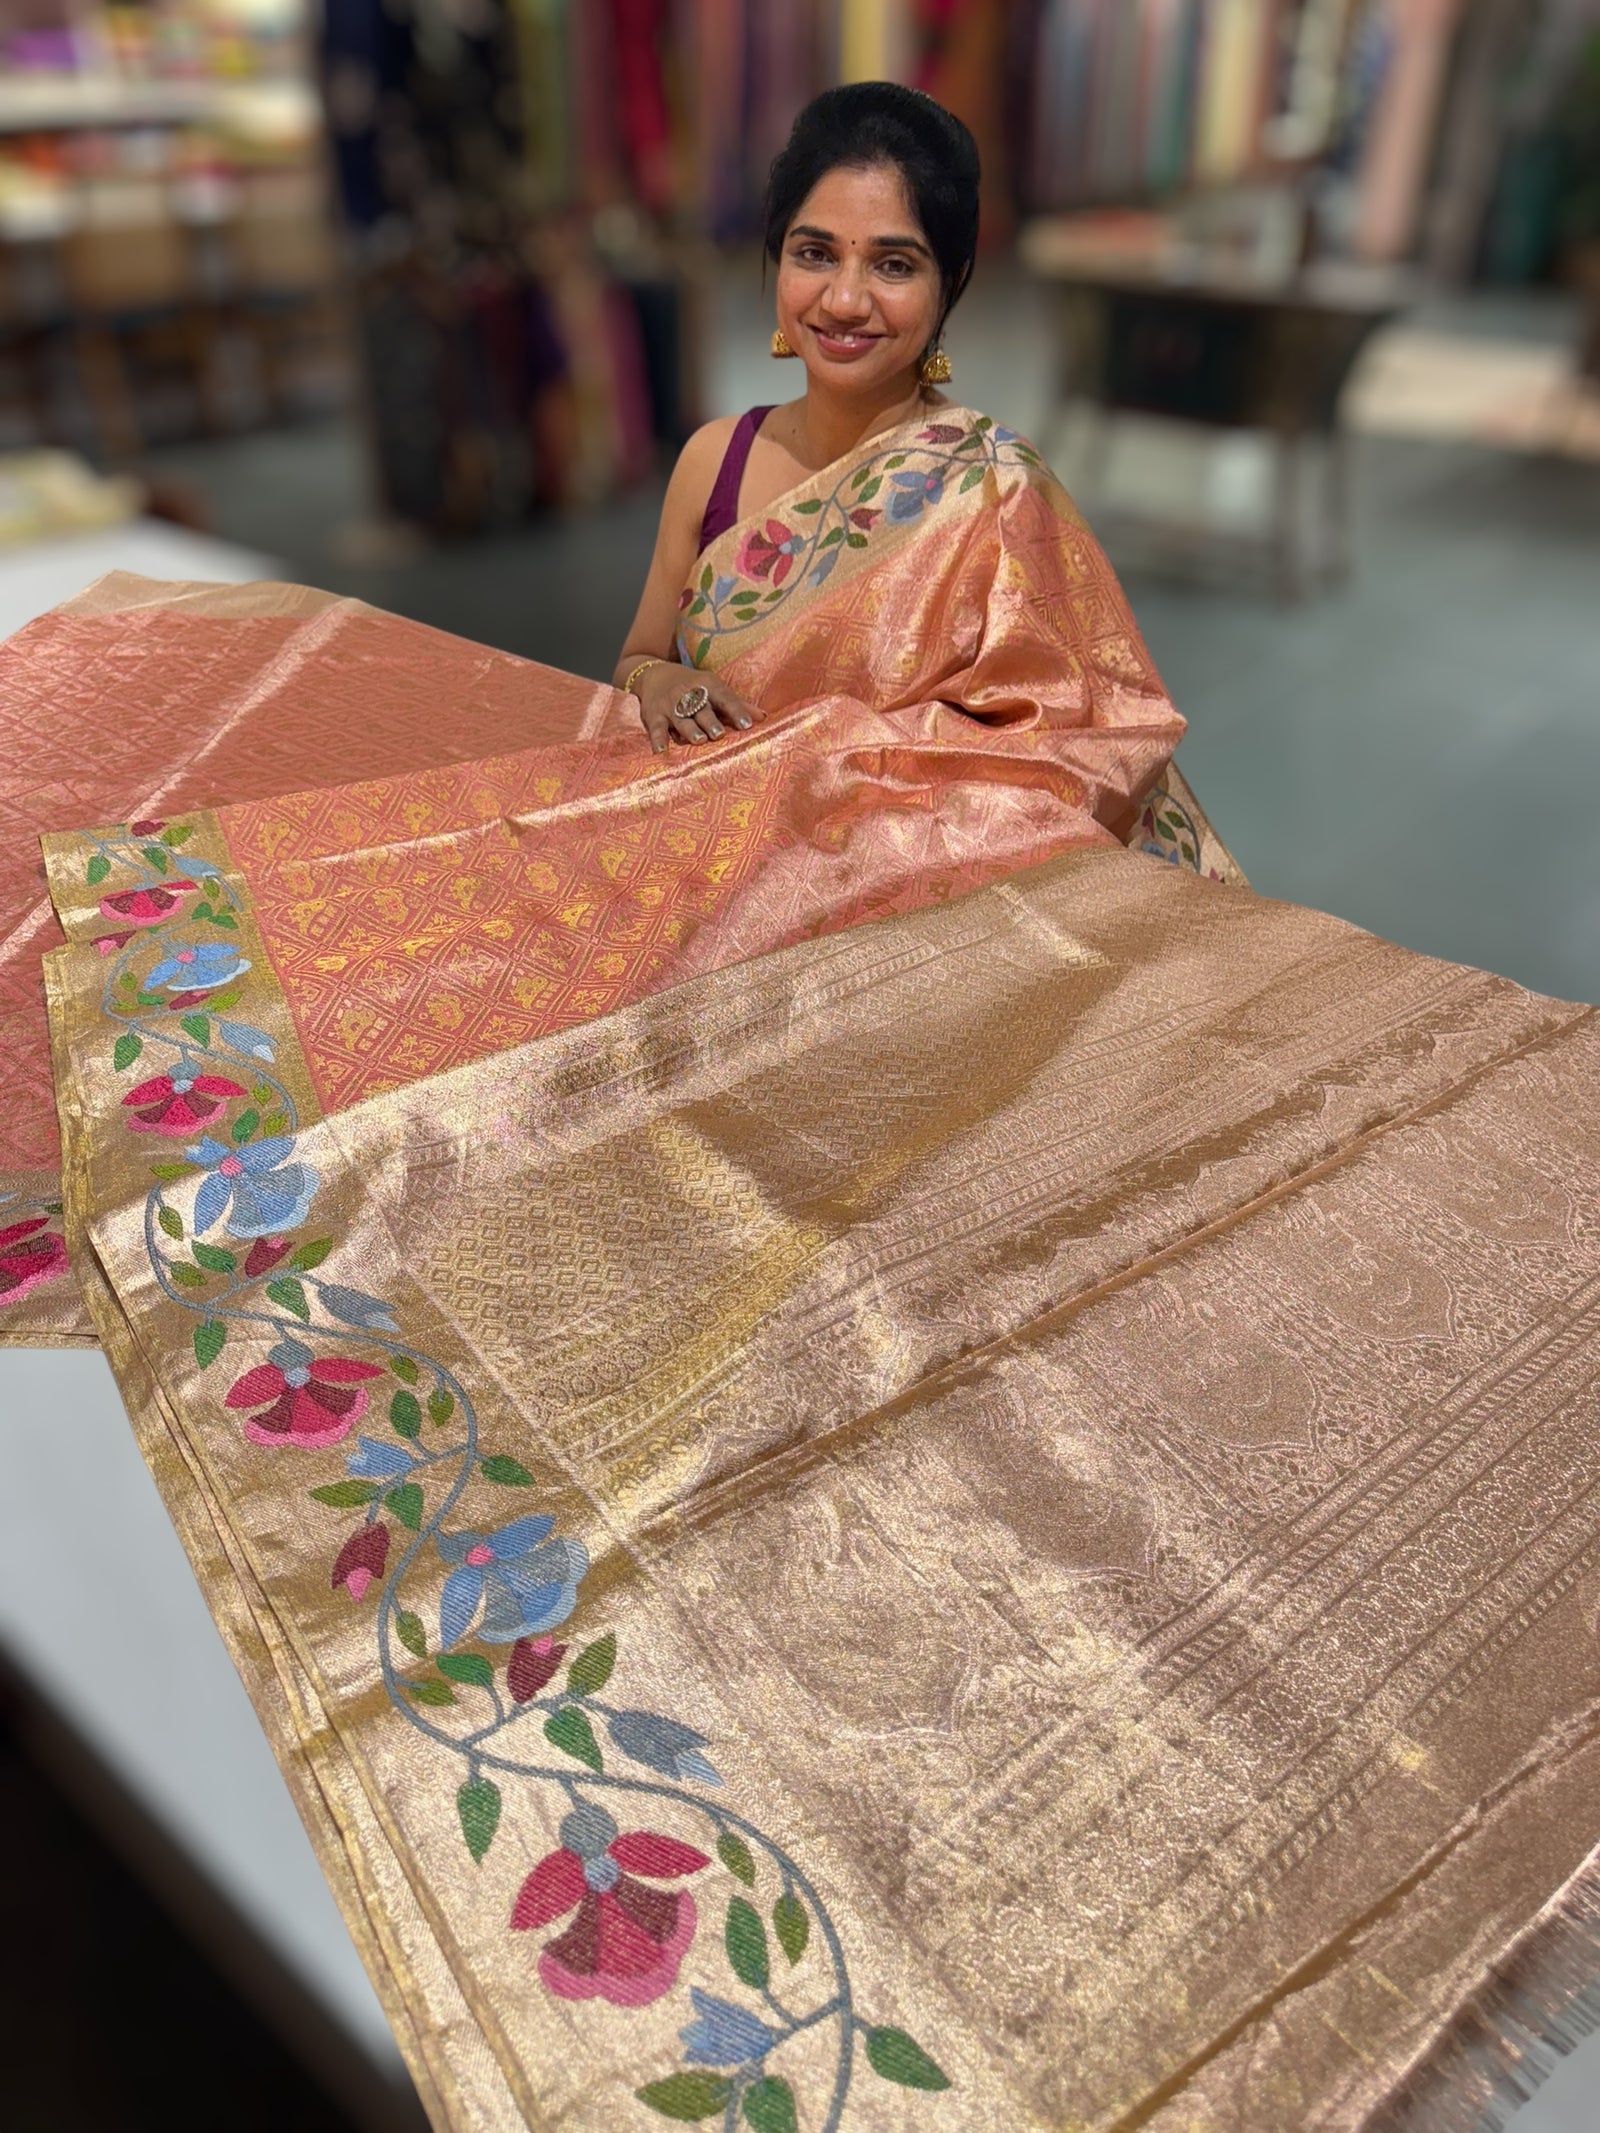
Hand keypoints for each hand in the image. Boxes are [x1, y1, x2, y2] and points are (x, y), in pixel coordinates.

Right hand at [634, 665, 761, 754]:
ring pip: (681, 719)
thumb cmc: (693, 687)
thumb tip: (763, 717)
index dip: (736, 710)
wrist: (655, 674)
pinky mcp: (654, 715)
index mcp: (707, 685)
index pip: (724, 698)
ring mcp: (670, 705)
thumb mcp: (714, 688)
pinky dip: (658, 739)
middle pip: (701, 709)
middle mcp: (688, 694)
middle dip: (710, 721)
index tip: (747, 724)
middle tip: (719, 734)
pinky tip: (661, 751)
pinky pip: (656, 728)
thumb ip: (737, 704)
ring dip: (690, 729)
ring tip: (699, 740)